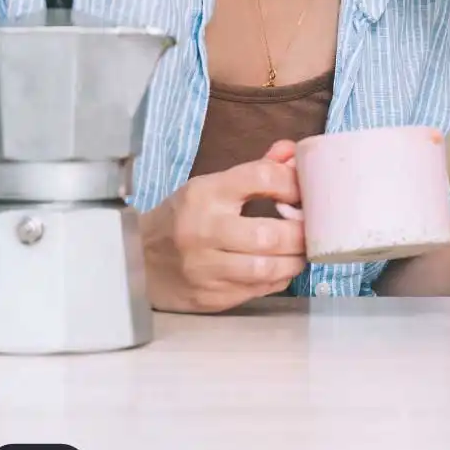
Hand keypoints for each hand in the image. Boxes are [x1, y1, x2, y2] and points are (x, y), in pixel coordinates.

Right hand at [140, 157, 306, 312]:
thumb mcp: (212, 185)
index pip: (261, 178)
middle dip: (301, 233)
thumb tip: (293, 152)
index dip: (292, 183)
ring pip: (266, 268)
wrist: (136, 259)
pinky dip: (278, 279)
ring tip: (301, 251)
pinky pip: (257, 290)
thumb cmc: (183, 217)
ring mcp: (204, 268)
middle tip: (313, 229)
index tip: (303, 192)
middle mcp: (203, 230)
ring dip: (295, 260)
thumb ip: (257, 169)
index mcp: (206, 193)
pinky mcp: (208, 297)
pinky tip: (281, 268)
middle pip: (269, 234)